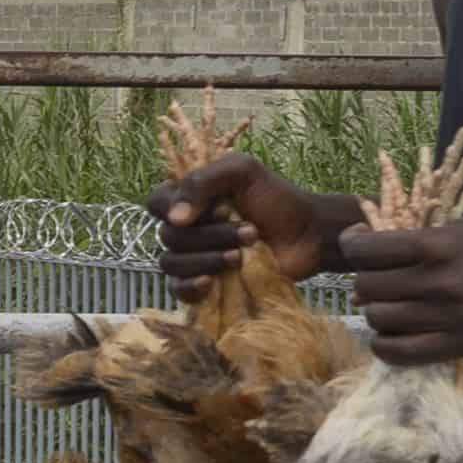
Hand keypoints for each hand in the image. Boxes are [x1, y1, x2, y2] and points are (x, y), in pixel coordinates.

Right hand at [152, 155, 343, 300]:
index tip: (216, 209)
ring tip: (241, 256)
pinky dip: (190, 286)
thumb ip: (202, 182)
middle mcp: (185, 228)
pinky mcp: (203, 285)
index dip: (175, 208)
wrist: (307, 236)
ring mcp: (192, 258)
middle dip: (211, 235)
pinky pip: (176, 290)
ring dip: (208, 259)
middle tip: (250, 231)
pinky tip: (212, 282)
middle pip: (169, 236)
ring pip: (172, 263)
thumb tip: (174, 218)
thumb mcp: (242, 172)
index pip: (155, 203)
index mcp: (189, 198)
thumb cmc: (277, 200)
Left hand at [331, 213, 462, 363]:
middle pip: (368, 288)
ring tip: (391, 304)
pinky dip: (385, 344)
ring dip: (376, 312)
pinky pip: (401, 353)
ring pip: (379, 320)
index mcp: (439, 246)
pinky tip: (390, 334)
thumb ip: (416, 240)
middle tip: (379, 278)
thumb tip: (364, 259)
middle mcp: (443, 282)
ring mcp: (452, 317)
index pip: (368, 251)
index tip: (357, 244)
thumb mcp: (460, 227)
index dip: (352, 245)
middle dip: (365, 281)